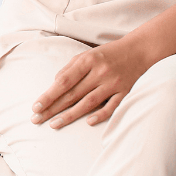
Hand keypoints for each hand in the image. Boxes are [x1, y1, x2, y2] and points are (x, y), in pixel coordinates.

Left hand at [31, 37, 152, 128]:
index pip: (64, 81)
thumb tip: (55, 83)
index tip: (36, 106)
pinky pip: (111, 107)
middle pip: (72, 94)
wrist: (140, 50)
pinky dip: (99, 115)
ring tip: (54, 124)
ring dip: (70, 115)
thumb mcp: (88, 54)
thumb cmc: (109, 53)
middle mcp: (100, 72)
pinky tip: (87, 122)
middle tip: (37, 119)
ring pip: (88, 103)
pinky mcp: (125, 93)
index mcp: (88, 61)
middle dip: (53, 108)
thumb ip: (71, 67)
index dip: (49, 95)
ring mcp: (113, 83)